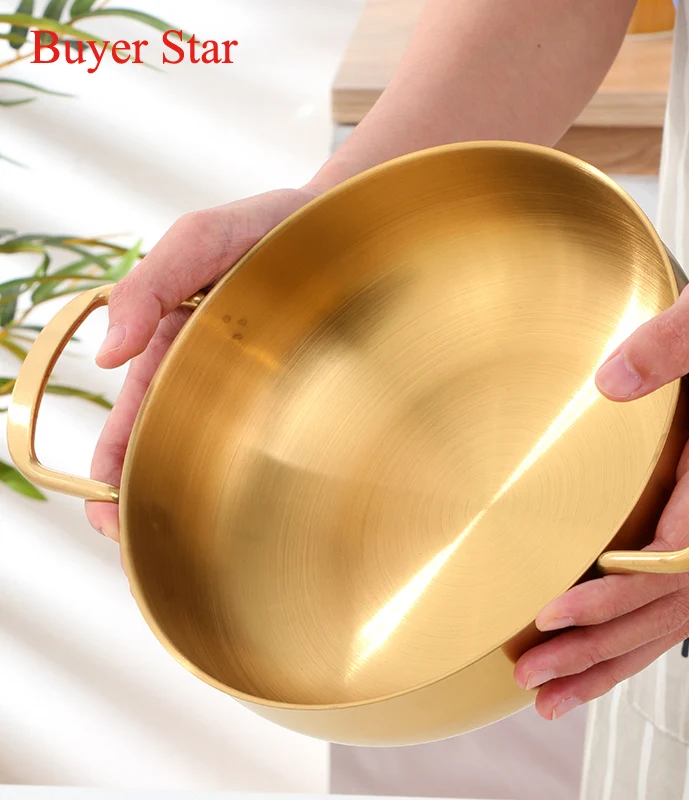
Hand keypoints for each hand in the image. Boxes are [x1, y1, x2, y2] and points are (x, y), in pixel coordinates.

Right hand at [85, 187, 318, 542]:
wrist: (342, 219)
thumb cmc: (268, 226)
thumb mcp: (201, 240)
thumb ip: (149, 284)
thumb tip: (108, 354)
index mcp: (174, 347)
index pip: (132, 420)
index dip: (111, 469)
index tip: (106, 515)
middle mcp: (212, 376)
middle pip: (171, 450)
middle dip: (152, 500)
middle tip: (144, 545)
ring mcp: (259, 391)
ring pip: (222, 457)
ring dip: (204, 500)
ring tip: (198, 547)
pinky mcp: (305, 396)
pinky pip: (278, 444)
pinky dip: (264, 478)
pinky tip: (268, 509)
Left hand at [514, 256, 688, 720]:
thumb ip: (670, 340)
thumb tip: (609, 384)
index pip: (674, 553)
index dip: (615, 591)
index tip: (553, 612)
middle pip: (666, 603)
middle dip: (598, 644)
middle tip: (533, 675)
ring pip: (672, 614)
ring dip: (611, 656)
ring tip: (550, 691)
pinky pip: (680, 593)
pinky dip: (637, 632)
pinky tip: (598, 650)